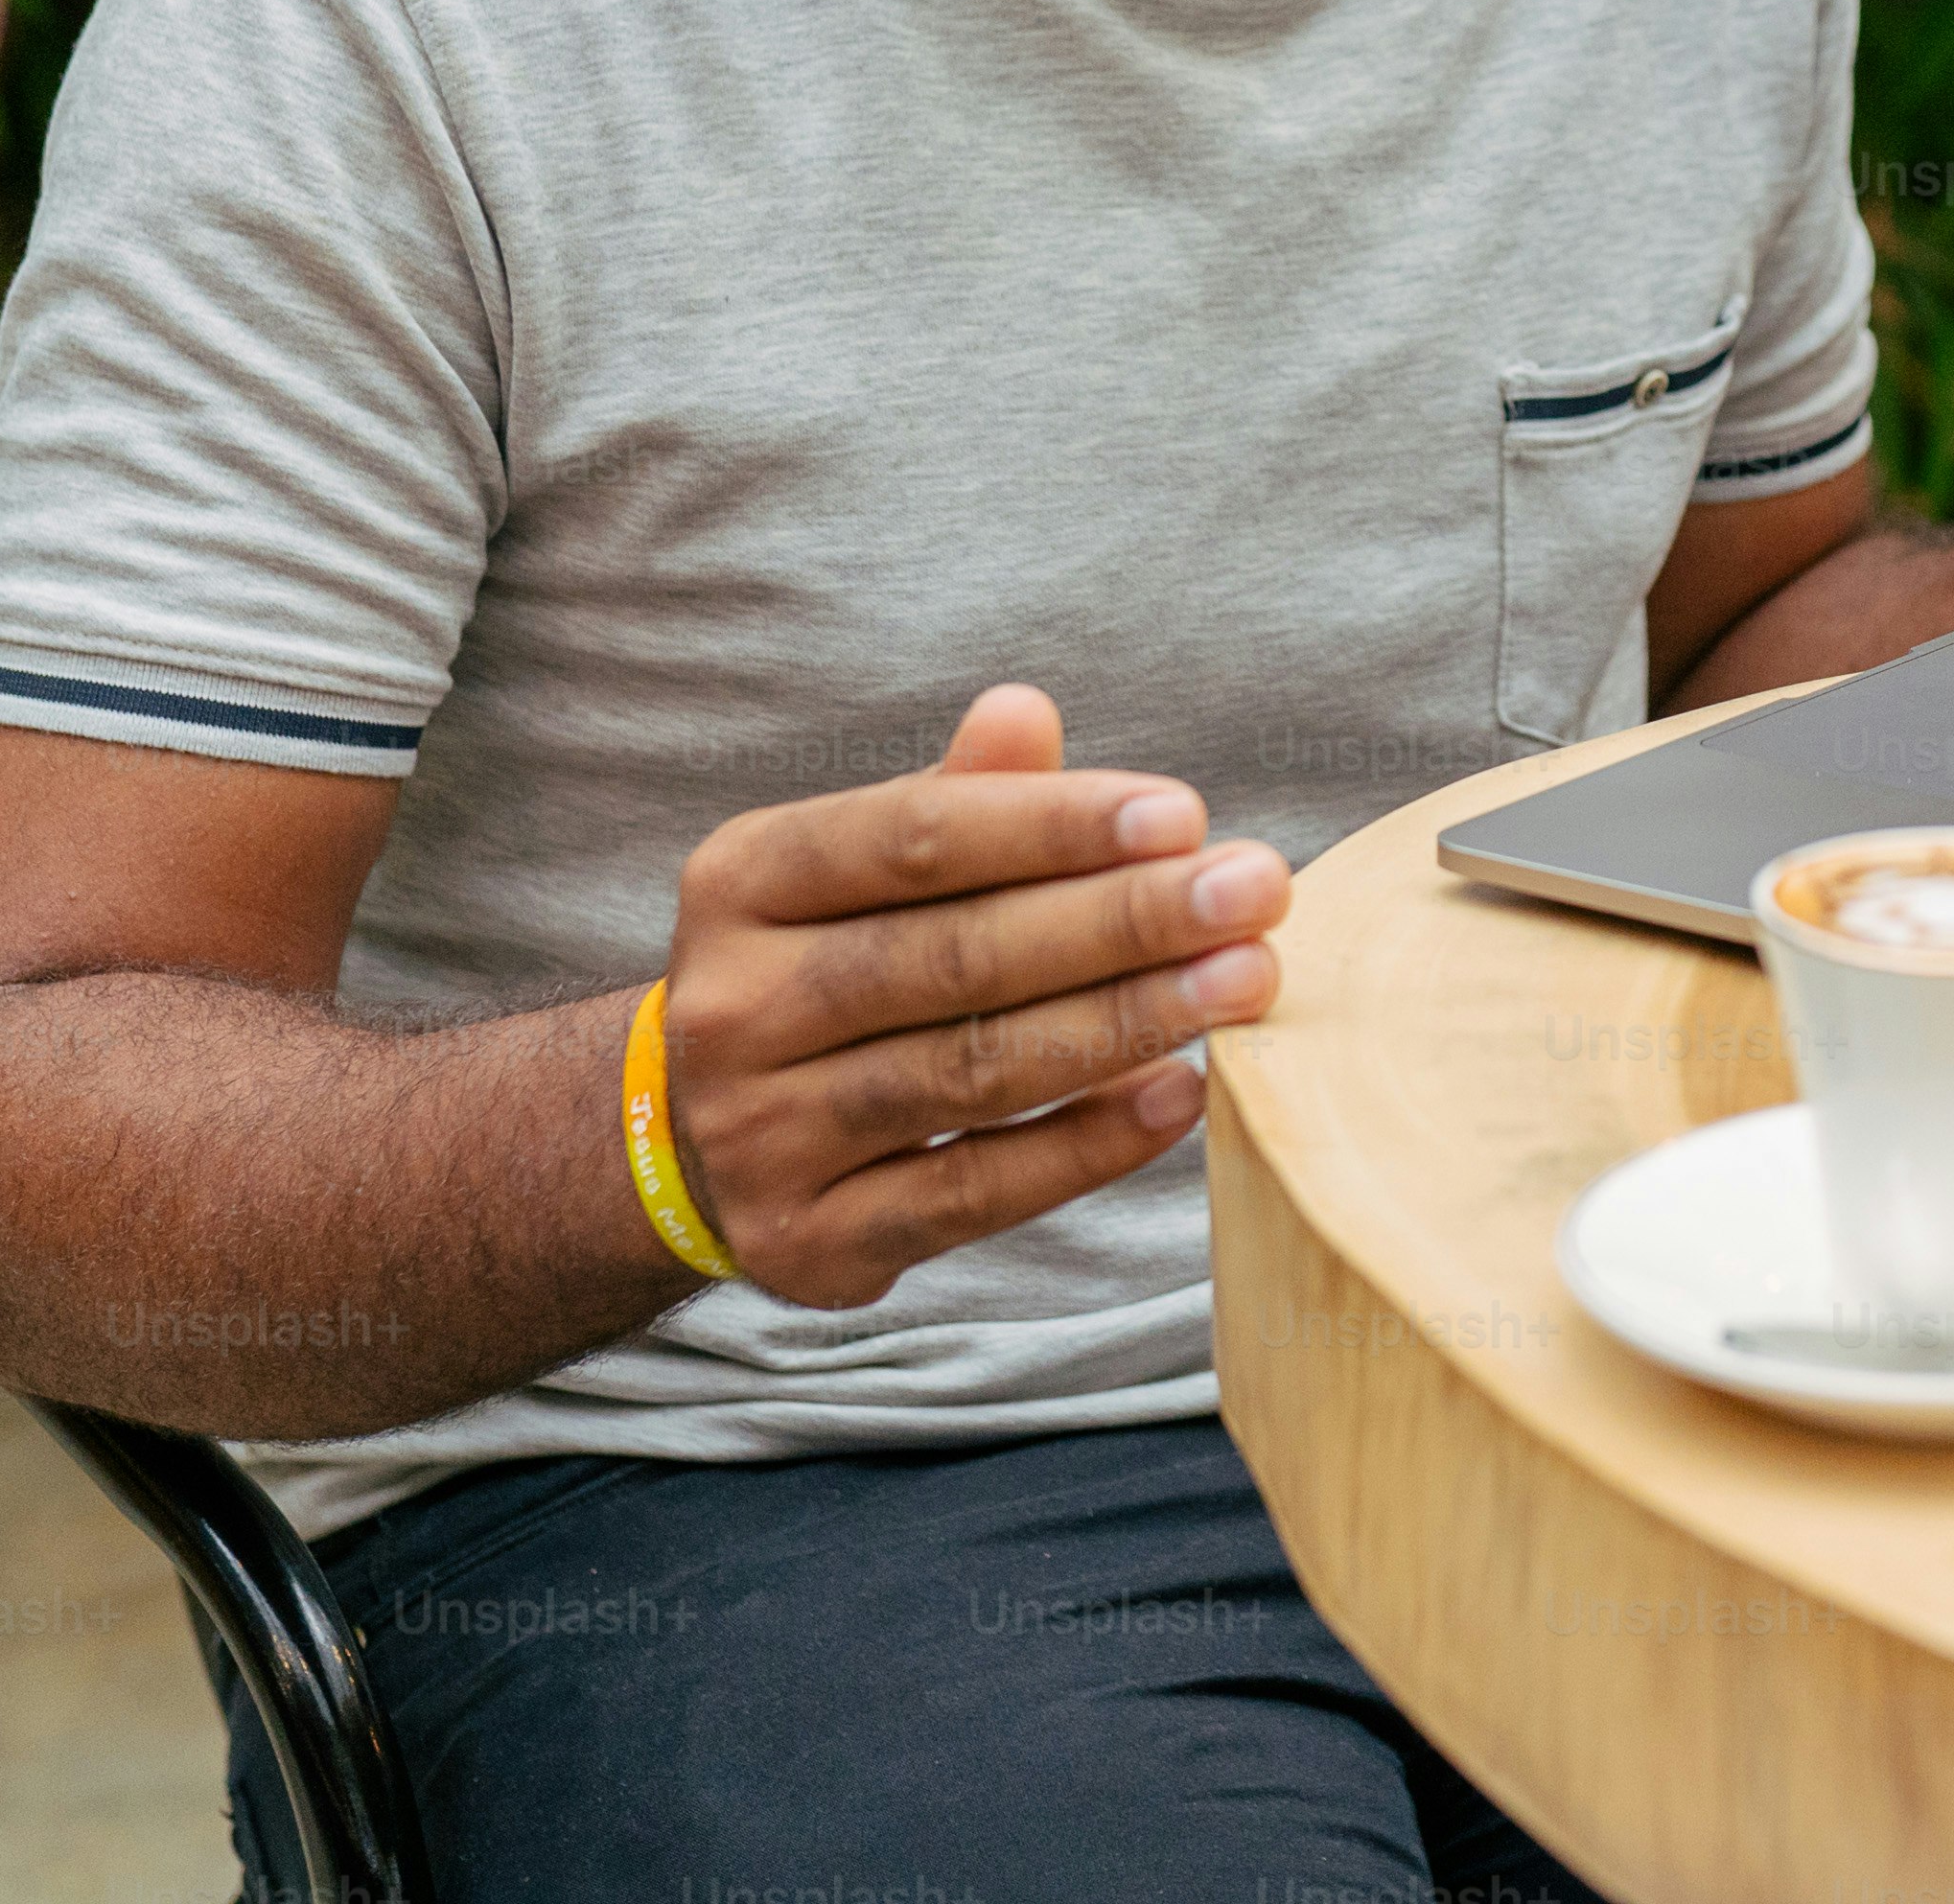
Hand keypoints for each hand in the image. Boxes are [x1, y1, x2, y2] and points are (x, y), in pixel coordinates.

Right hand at [656, 685, 1287, 1311]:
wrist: (696, 1141)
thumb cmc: (829, 963)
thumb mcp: (862, 867)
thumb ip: (953, 800)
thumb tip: (1024, 711)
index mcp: (743, 880)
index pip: (913, 838)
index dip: (1054, 825)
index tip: (1187, 815)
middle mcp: (733, 1007)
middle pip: (953, 958)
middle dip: (1122, 921)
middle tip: (1257, 893)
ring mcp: (759, 1135)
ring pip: (970, 1074)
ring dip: (1125, 1023)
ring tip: (1245, 981)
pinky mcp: (809, 1242)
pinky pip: (972, 1193)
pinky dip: (1085, 1145)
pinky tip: (1181, 1095)